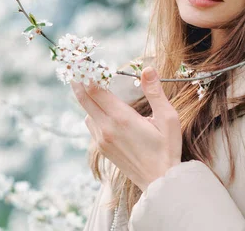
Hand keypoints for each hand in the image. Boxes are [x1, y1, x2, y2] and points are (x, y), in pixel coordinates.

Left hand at [72, 66, 181, 191]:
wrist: (160, 182)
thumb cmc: (167, 150)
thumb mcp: (168, 119)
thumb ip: (155, 93)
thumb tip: (147, 69)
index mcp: (121, 118)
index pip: (95, 90)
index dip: (88, 74)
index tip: (84, 61)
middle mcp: (106, 128)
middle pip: (84, 99)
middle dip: (79, 80)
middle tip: (76, 67)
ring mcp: (102, 139)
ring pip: (86, 112)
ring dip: (87, 99)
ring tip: (91, 87)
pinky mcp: (102, 148)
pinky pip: (91, 125)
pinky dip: (93, 114)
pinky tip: (103, 111)